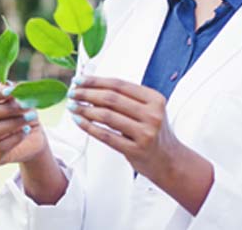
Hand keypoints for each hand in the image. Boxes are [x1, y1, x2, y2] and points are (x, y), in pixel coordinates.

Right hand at [0, 83, 47, 165]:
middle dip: (5, 108)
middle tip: (25, 105)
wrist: (32, 138)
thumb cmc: (20, 115)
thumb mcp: (17, 101)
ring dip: (12, 122)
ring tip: (29, 117)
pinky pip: (1, 147)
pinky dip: (15, 137)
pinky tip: (26, 130)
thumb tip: (6, 83)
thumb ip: (10, 93)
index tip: (12, 90)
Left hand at [68, 76, 213, 214]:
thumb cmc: (152, 131)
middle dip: (87, 94)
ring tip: (72, 106)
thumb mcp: (148, 109)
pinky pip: (107, 136)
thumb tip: (91, 84)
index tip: (79, 80)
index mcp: (154, 99)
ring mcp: (145, 133)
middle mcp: (152, 114)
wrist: (169, 160)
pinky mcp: (136, 150)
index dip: (96, 81)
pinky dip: (89, 127)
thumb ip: (126, 98)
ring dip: (85, 109)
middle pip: (111, 99)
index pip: (119, 85)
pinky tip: (78, 121)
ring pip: (107, 116)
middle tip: (72, 93)